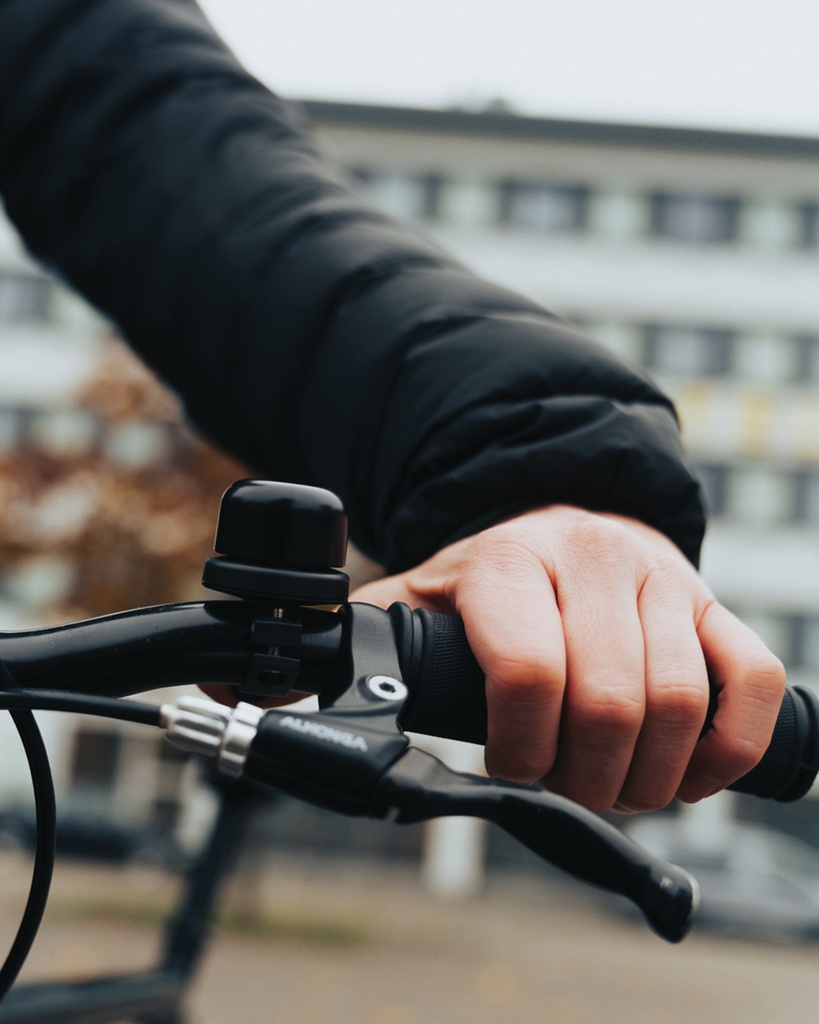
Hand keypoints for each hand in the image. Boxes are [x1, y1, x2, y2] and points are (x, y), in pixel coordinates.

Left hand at [351, 505, 784, 812]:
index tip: (507, 765)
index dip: (518, 747)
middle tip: (564, 787)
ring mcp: (658, 578)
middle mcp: (587, 559)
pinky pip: (752, 682)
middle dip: (585, 778)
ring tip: (615, 784)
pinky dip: (727, 748)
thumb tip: (241, 698)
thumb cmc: (482, 584)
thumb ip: (341, 649)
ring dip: (648, 777)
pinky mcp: (710, 601)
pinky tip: (687, 770)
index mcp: (502, 562)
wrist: (554, 518)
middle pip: (609, 704)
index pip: (526, 670)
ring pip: (678, 703)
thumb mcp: (409, 603)